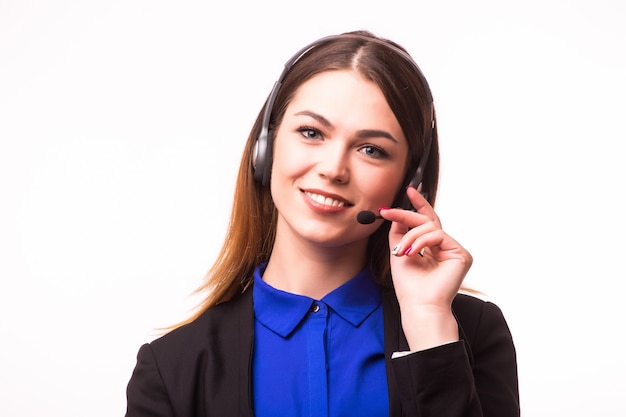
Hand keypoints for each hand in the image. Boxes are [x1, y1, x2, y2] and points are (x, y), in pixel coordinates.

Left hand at [379, 186, 472, 349]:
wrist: (419, 305)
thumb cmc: (409, 286)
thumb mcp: (399, 251)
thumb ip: (399, 232)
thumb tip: (396, 213)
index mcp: (431, 248)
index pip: (427, 221)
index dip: (419, 205)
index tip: (410, 189)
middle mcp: (444, 247)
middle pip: (428, 220)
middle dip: (406, 214)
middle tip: (387, 212)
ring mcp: (454, 250)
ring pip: (430, 227)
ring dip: (411, 236)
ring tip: (400, 252)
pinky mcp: (461, 254)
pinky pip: (438, 236)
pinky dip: (422, 242)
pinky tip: (412, 253)